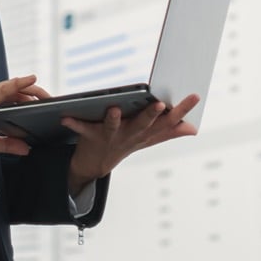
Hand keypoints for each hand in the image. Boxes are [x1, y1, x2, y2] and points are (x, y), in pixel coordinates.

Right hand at [0, 75, 41, 164]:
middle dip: (35, 94)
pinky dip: (19, 84)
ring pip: (13, 87)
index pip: (11, 96)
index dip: (28, 98)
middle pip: (15, 90)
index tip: (43, 104)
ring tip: (48, 96)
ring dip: (32, 90)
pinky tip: (31, 81)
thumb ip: (7, 144)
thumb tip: (25, 148)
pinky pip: (5, 88)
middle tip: (51, 101)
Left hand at [62, 93, 200, 193]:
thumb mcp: (148, 139)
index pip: (168, 121)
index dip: (183, 109)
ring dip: (113, 119)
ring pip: (113, 127)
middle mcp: (131, 135)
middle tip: (160, 103)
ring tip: (113, 109)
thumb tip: (193, 128)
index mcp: (146, 133)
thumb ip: (169, 132)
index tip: (195, 95)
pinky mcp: (91, 136)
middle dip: (151, 115)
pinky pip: (82, 129)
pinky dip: (74, 123)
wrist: (96, 164)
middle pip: (144, 125)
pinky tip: (65, 117)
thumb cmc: (125, 144)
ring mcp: (111, 137)